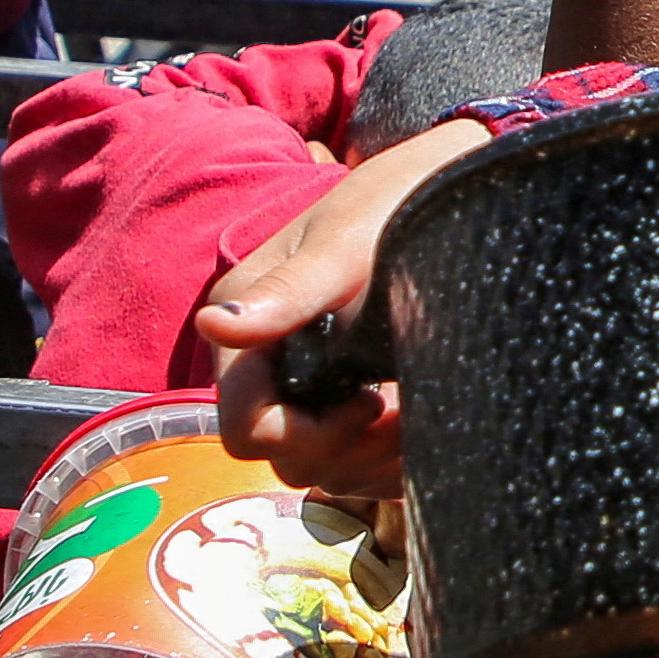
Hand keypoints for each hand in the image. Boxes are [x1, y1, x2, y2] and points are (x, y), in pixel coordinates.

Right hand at [194, 116, 491, 492]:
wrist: (441, 186)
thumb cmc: (393, 203)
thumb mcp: (345, 244)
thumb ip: (289, 291)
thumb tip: (217, 324)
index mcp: (250, 323)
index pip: (248, 429)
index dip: (308, 434)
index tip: (369, 400)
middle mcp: (269, 361)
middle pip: (288, 459)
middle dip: (349, 449)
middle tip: (408, 411)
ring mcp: (308, 381)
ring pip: (325, 471)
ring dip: (376, 459)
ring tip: (424, 413)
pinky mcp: (345, 395)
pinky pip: (358, 464)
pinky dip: (392, 461)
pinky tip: (428, 426)